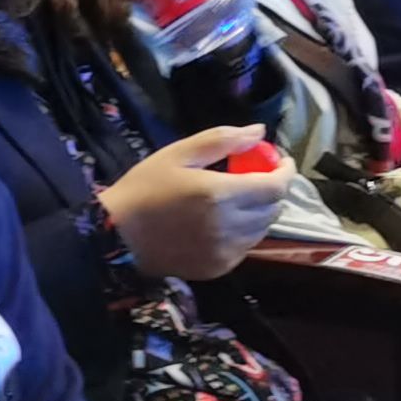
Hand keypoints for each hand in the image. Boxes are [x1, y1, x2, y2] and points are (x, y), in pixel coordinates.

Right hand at [99, 127, 291, 279]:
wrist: (115, 237)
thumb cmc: (144, 189)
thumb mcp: (178, 154)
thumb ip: (222, 140)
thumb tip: (259, 132)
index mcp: (219, 194)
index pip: (275, 186)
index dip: (285, 172)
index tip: (281, 160)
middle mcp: (228, 226)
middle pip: (274, 208)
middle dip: (272, 189)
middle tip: (257, 176)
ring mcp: (224, 252)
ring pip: (263, 229)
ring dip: (260, 211)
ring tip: (240, 198)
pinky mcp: (218, 268)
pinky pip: (246, 247)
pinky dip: (245, 232)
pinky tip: (225, 221)